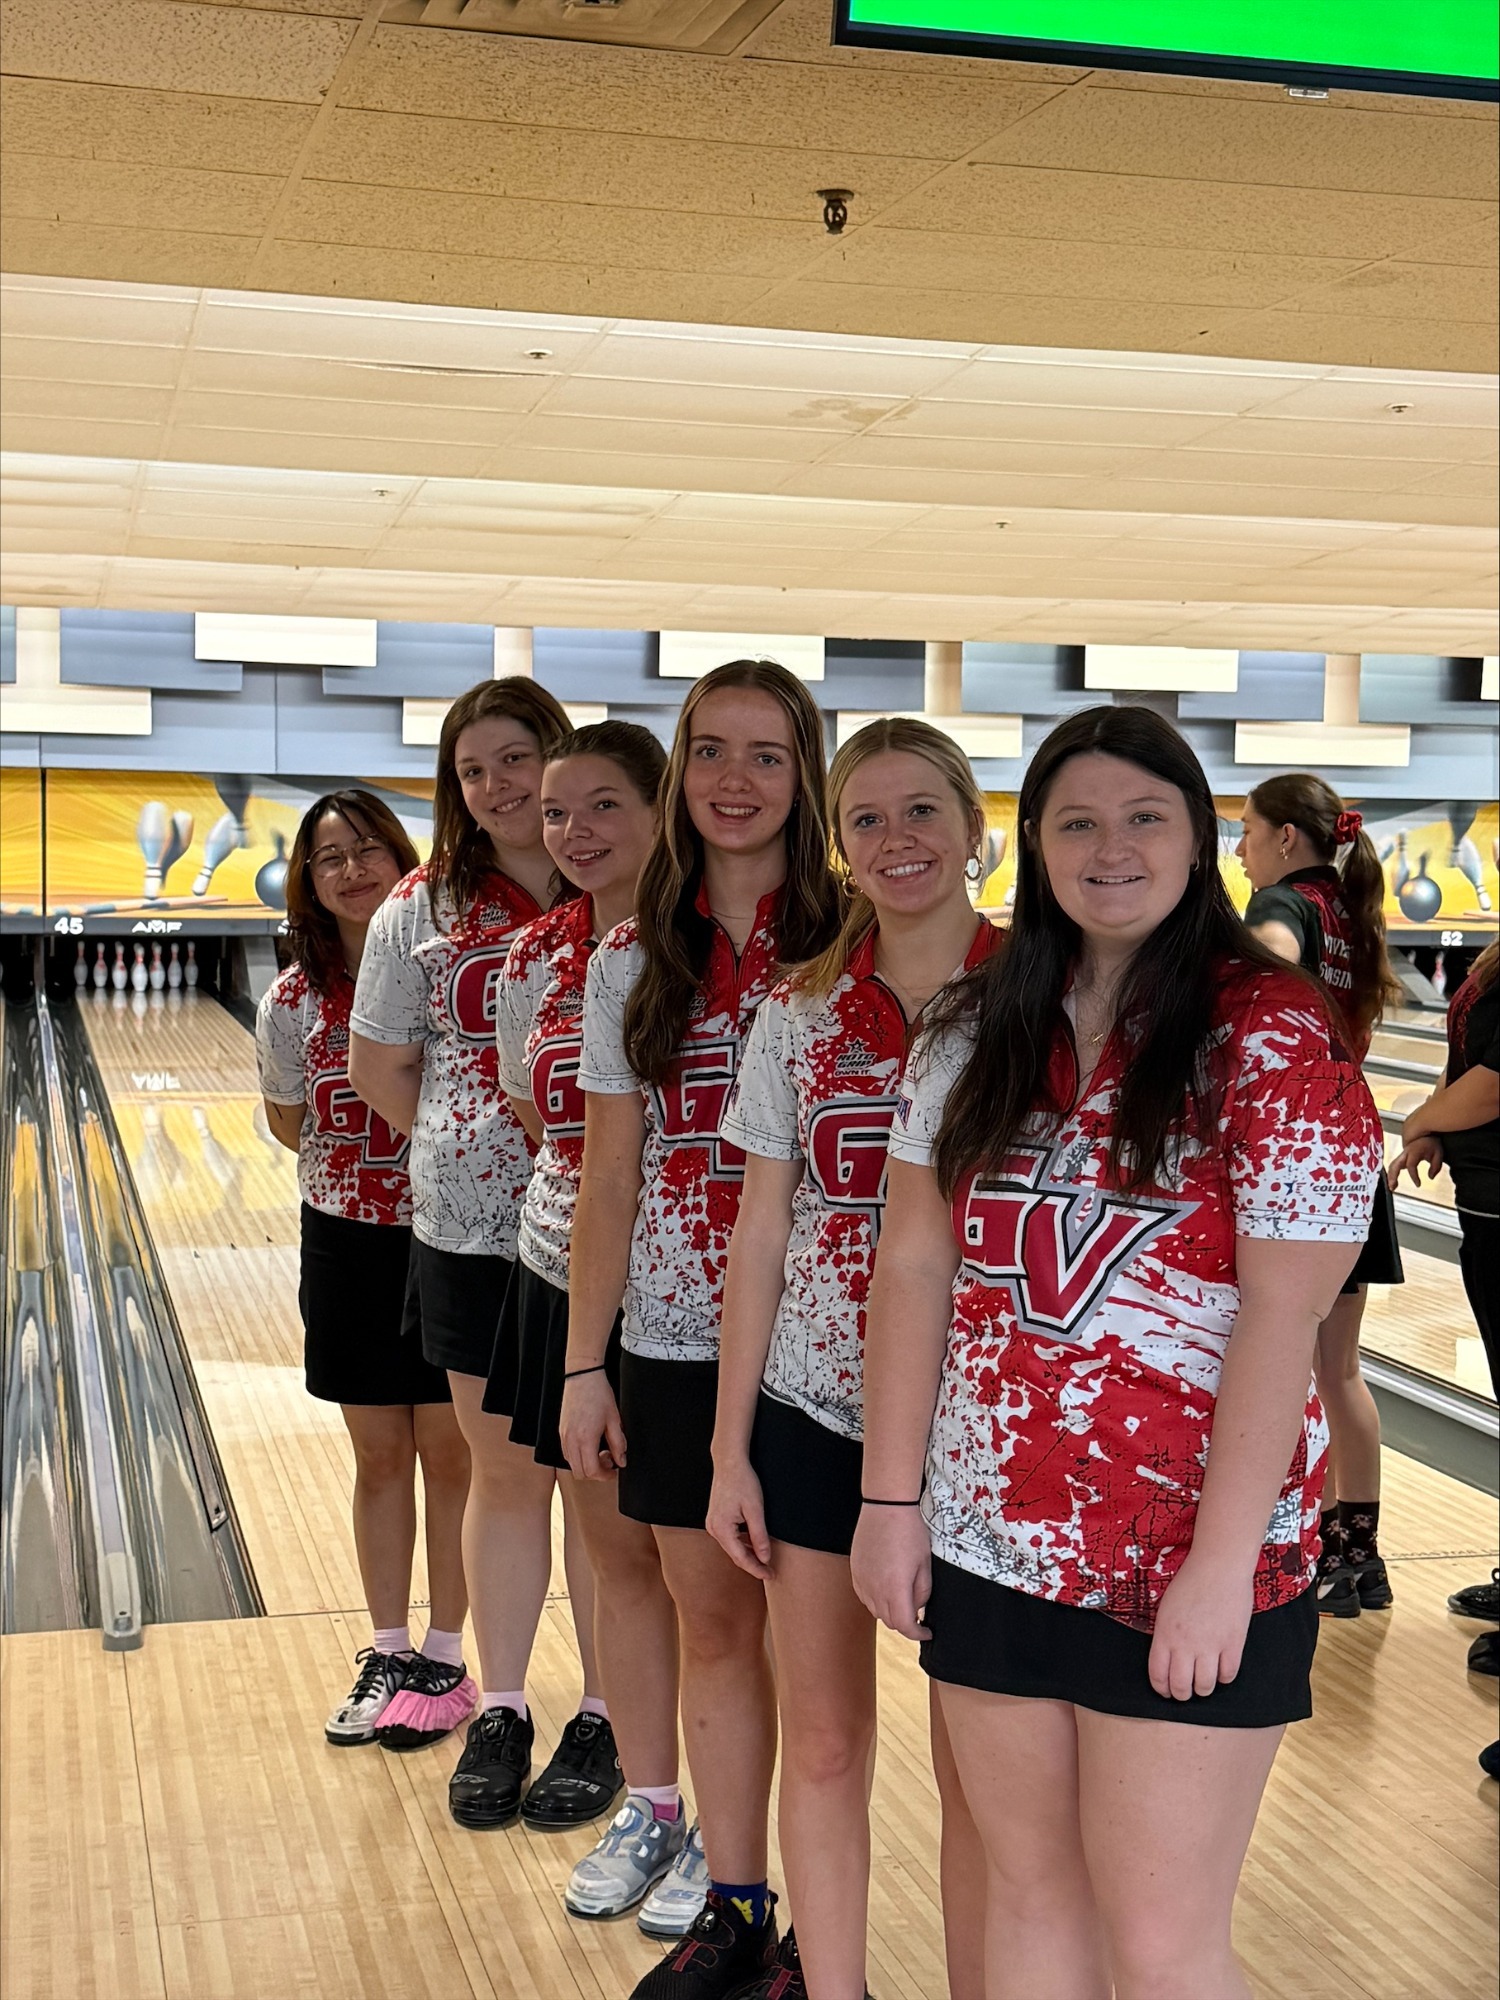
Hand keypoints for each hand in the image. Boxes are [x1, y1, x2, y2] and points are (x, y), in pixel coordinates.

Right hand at [559, 1373, 625, 1480]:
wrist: (583, 1376)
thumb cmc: (599, 1394)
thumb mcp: (614, 1420)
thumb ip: (618, 1443)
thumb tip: (621, 1461)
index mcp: (585, 1438)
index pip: (592, 1470)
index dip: (605, 1476)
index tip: (615, 1471)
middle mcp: (571, 1440)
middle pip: (580, 1472)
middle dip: (596, 1473)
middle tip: (610, 1461)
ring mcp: (564, 1436)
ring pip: (572, 1464)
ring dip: (587, 1464)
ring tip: (601, 1450)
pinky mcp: (561, 1431)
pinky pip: (568, 1453)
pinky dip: (579, 1456)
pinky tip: (591, 1444)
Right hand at [706, 1458, 772, 1580]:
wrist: (729, 1462)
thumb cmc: (743, 1482)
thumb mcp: (755, 1509)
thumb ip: (759, 1535)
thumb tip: (764, 1558)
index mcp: (721, 1528)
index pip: (740, 1558)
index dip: (756, 1569)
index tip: (770, 1575)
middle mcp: (713, 1529)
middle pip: (735, 1555)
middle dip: (753, 1564)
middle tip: (771, 1572)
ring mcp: (712, 1524)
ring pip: (733, 1547)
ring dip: (748, 1554)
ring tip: (765, 1560)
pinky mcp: (716, 1519)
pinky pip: (730, 1538)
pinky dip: (743, 1544)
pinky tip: (754, 1544)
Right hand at [850, 1505, 931, 1641]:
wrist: (886, 1506)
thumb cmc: (909, 1531)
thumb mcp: (925, 1564)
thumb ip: (922, 1592)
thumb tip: (917, 1607)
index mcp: (895, 1588)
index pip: (904, 1625)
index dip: (918, 1633)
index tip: (926, 1631)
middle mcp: (874, 1588)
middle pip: (889, 1621)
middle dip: (905, 1622)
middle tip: (917, 1614)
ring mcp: (862, 1579)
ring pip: (875, 1610)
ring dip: (889, 1611)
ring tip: (902, 1599)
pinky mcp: (855, 1570)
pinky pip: (864, 1596)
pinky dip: (876, 1599)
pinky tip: (886, 1588)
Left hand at [1147, 1556, 1254, 1700]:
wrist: (1219, 1566)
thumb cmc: (1190, 1582)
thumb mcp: (1166, 1609)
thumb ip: (1165, 1636)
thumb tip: (1168, 1660)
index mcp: (1165, 1635)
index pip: (1158, 1676)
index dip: (1162, 1689)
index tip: (1166, 1690)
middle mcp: (1185, 1645)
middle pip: (1181, 1688)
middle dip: (1182, 1694)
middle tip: (1185, 1691)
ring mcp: (1210, 1646)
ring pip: (1205, 1687)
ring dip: (1203, 1689)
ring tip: (1203, 1682)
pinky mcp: (1233, 1644)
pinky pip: (1228, 1675)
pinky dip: (1224, 1677)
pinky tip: (1221, 1669)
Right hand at [1387, 1134, 1442, 1190]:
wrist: (1426, 1135)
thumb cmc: (1432, 1144)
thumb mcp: (1438, 1154)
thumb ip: (1436, 1166)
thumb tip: (1431, 1177)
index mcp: (1414, 1151)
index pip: (1411, 1166)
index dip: (1414, 1176)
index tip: (1419, 1184)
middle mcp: (1405, 1153)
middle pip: (1395, 1165)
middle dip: (1393, 1176)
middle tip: (1393, 1188)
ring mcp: (1402, 1154)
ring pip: (1392, 1166)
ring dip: (1391, 1176)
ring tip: (1392, 1187)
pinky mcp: (1401, 1157)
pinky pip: (1394, 1165)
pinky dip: (1392, 1174)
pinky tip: (1393, 1182)